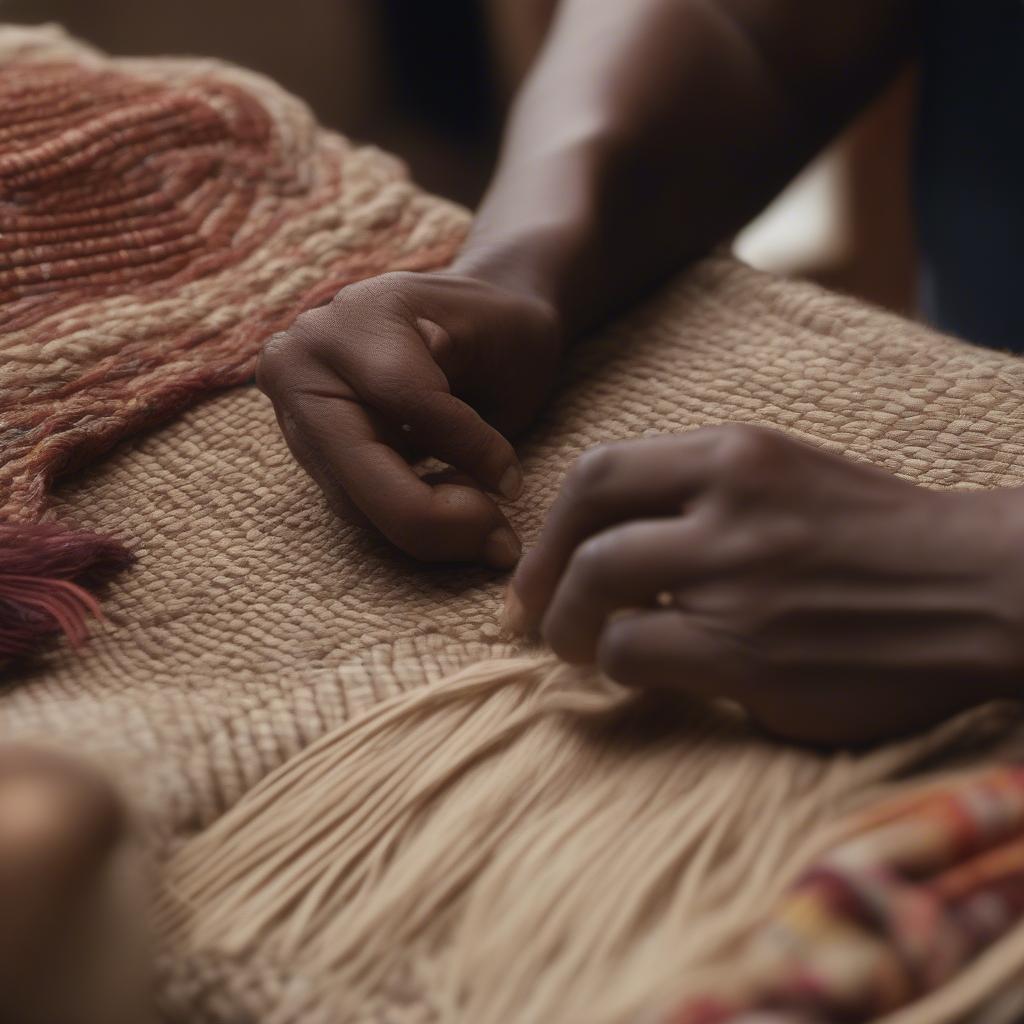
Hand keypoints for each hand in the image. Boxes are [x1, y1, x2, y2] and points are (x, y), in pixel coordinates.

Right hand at [257, 271, 560, 565]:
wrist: (469, 325)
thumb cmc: (498, 328)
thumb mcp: (508, 353)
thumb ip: (479, 421)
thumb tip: (485, 496)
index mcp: (355, 315)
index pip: (406, 397)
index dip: (468, 450)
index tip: (515, 483)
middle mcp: (301, 363)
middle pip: (359, 472)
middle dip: (439, 520)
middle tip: (502, 544)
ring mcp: (296, 413)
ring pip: (357, 507)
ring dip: (431, 528)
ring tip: (484, 514)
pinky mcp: (309, 455)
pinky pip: (358, 511)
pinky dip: (413, 522)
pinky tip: (453, 506)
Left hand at [505, 425, 1023, 743]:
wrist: (981, 590)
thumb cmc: (877, 538)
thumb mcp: (787, 476)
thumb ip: (698, 494)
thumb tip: (606, 537)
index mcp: (735, 455)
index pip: (597, 472)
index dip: (550, 527)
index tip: (537, 564)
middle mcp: (730, 509)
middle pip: (585, 536)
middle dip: (540, 584)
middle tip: (531, 619)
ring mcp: (740, 582)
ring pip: (599, 597)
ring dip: (569, 632)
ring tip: (579, 652)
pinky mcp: (752, 657)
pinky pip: (639, 656)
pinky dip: (621, 668)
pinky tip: (641, 676)